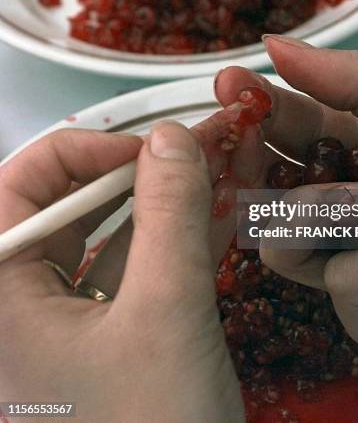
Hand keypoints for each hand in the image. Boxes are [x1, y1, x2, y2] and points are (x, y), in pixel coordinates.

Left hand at [0, 124, 244, 421]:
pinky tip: (214, 218)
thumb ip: (170, 216)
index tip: (147, 149)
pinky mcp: (98, 341)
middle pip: (68, 208)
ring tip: (215, 174)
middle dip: (138, 174)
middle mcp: (16, 309)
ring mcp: (58, 327)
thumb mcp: (165, 316)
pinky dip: (171, 243)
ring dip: (164, 206)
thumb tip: (172, 140)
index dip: (82, 152)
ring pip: (105, 238)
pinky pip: (129, 273)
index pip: (18, 185)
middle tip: (194, 153)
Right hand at [215, 34, 357, 381]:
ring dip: (316, 209)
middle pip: (269, 177)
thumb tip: (274, 45)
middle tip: (243, 137)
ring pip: (280, 232)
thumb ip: (355, 79)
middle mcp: (344, 200)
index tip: (228, 85)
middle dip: (253, 156)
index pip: (291, 123)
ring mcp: (347, 254)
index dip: (258, 104)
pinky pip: (339, 280)